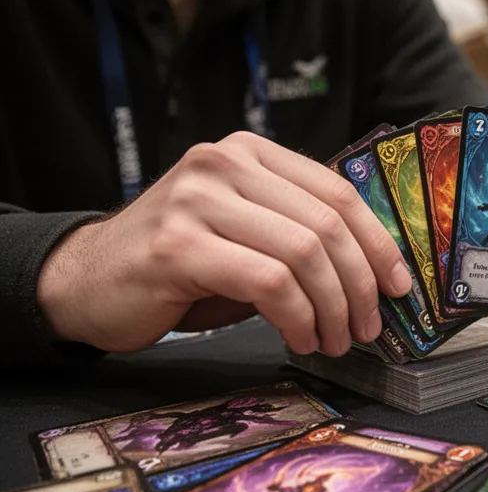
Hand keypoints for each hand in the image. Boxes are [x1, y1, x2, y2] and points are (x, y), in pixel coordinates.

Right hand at [38, 132, 411, 355]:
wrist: (84, 280)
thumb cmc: (178, 263)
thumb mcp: (247, 232)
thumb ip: (299, 234)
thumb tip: (374, 272)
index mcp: (249, 152)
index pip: (337, 193)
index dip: (378, 243)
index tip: (398, 285)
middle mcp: (224, 163)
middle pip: (326, 224)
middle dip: (360, 284)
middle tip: (369, 325)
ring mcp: (198, 199)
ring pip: (304, 253)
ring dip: (333, 308)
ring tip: (335, 339)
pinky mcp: (179, 245)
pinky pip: (269, 283)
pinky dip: (298, 317)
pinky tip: (300, 337)